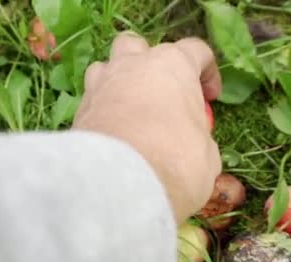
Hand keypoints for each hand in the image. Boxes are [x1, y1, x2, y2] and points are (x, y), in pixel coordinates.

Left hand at [72, 31, 221, 223]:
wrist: (118, 184)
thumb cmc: (175, 162)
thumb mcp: (207, 156)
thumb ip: (199, 138)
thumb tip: (193, 143)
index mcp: (172, 65)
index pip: (195, 50)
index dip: (208, 72)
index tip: (211, 97)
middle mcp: (132, 65)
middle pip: (139, 48)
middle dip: (151, 65)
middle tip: (163, 96)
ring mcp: (100, 85)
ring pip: (108, 67)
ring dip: (120, 83)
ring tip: (132, 111)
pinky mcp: (79, 111)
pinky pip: (93, 101)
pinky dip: (104, 112)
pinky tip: (114, 136)